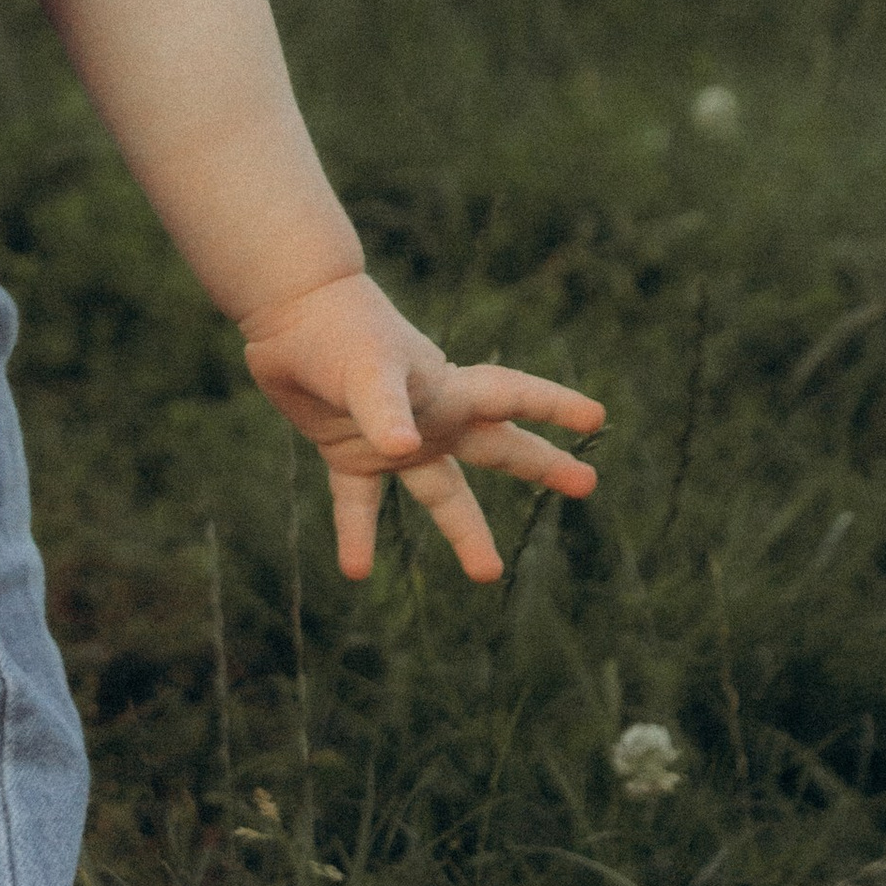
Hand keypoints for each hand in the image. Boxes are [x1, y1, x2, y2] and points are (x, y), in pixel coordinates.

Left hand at [241, 274, 602, 584]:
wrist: (288, 310)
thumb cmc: (338, 332)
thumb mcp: (366, 369)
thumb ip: (385, 409)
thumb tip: (404, 450)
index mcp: (449, 390)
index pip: (515, 397)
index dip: (555, 406)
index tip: (597, 418)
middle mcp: (432, 418)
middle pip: (499, 447)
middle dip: (543, 466)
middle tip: (587, 484)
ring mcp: (394, 438)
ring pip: (441, 492)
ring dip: (465, 531)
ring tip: (488, 574)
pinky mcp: (349, 452)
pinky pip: (360, 503)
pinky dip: (358, 535)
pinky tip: (356, 571)